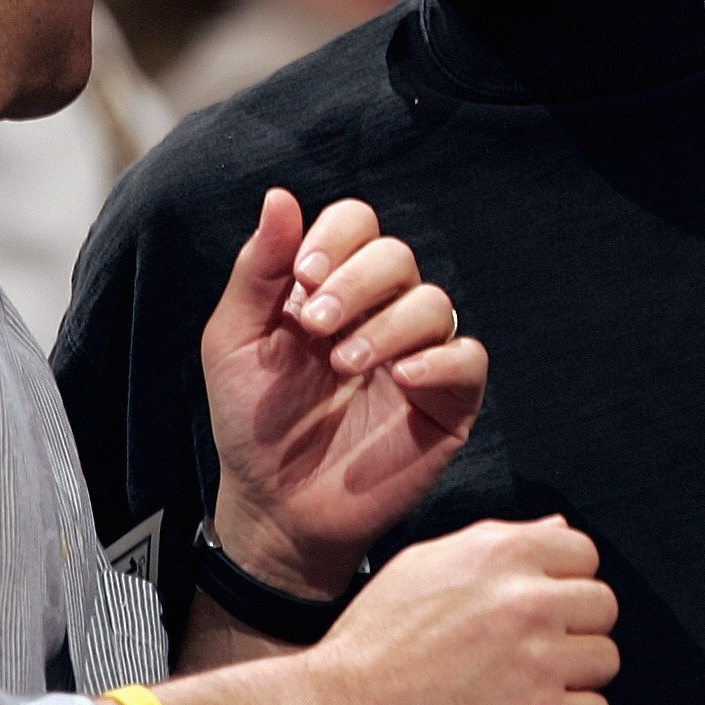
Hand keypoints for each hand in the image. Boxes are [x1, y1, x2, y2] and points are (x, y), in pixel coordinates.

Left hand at [202, 188, 483, 597]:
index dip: (337, 238)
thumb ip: (259, 270)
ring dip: (388, 325)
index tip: (302, 277)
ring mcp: (419, 355)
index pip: (358, 225)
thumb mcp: (234, 341)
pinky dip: (439, 359)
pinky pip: (469, 358)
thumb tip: (280, 196)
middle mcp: (380, 312)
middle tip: (318, 327)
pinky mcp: (448, 400)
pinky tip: (400, 378)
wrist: (275, 508)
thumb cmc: (253, 424)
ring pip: (435, 302)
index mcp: (331, 288)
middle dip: (357, 282)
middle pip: (398, 256)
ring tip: (346, 364)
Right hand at [298, 517, 617, 704]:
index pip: (584, 554)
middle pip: (603, 607)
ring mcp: (539, 661)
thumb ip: (499, 543)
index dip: (564, 583)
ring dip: (574, 678)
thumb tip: (556, 529)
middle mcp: (528, 600)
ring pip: (605, 661)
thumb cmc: (374, 642)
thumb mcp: (425, 565)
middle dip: (574, 629)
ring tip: (525, 688)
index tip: (542, 607)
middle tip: (533, 652)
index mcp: (502, 553)